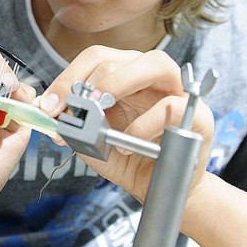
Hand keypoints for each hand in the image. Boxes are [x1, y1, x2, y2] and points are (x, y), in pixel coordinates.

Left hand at [39, 46, 214, 201]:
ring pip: (153, 63)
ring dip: (118, 84)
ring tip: (97, 108)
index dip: (67, 78)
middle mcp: (150, 75)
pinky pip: (170, 107)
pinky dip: (143, 125)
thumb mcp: (94, 142)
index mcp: (124, 74)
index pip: (94, 59)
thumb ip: (75, 125)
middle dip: (85, 82)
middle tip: (69, 109)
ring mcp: (177, 91)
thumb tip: (54, 114)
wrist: (162, 188)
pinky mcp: (198, 114)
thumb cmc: (130, 159)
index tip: (48, 106)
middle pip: (116, 57)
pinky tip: (126, 144)